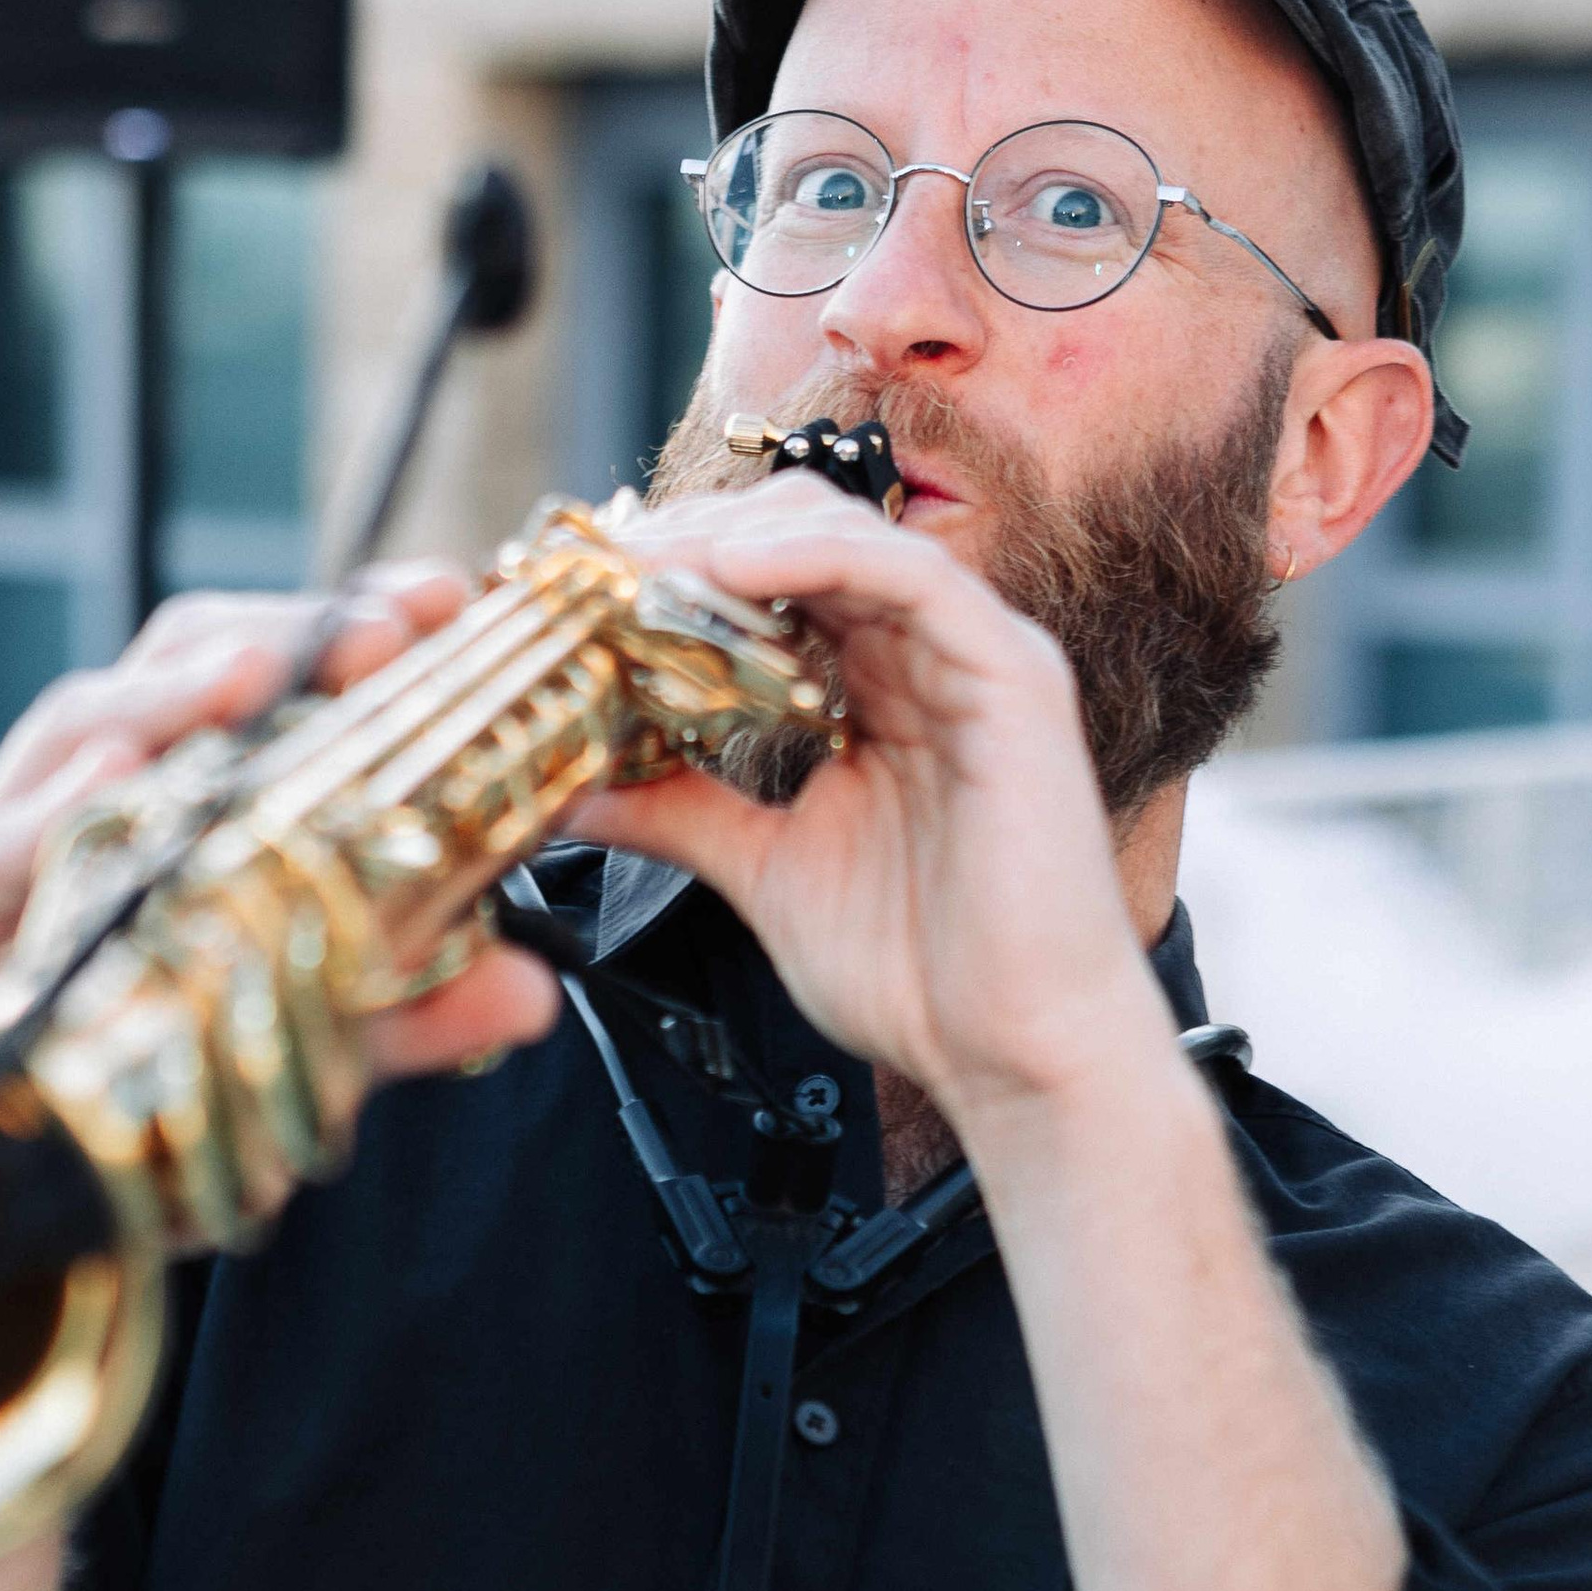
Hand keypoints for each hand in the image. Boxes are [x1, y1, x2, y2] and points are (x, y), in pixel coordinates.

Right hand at [0, 572, 557, 1078]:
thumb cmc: (144, 1090)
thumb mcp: (307, 1044)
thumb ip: (412, 1011)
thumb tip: (531, 994)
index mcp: (177, 800)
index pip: (260, 676)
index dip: (343, 627)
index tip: (440, 604)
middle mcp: (80, 797)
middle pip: (174, 668)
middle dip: (280, 635)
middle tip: (382, 633)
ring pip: (79, 726)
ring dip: (173, 695)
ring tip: (255, 676)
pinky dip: (43, 814)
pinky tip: (104, 781)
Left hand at [581, 493, 1168, 1124]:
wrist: (1013, 1054)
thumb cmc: (919, 977)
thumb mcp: (764, 873)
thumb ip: (682, 815)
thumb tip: (577, 790)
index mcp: (880, 691)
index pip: (774, 584)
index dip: (678, 571)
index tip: (581, 591)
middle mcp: (930, 657)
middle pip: (801, 537)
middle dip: (690, 539)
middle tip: (593, 568)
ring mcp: (977, 658)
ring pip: (849, 536)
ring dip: (734, 537)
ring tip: (642, 564)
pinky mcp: (1014, 677)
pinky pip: (910, 577)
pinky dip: (816, 557)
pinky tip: (732, 569)